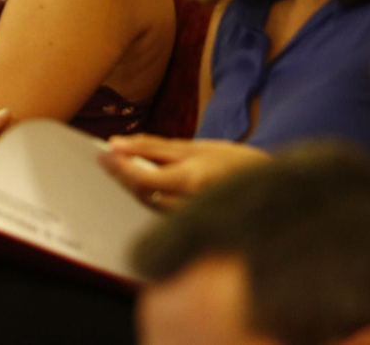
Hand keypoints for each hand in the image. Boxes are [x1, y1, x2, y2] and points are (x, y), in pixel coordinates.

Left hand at [99, 134, 269, 210]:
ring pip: (148, 202)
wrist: (266, 186)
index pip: (142, 178)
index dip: (119, 167)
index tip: (103, 153)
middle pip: (141, 193)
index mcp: (191, 180)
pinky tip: (142, 179)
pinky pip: (159, 209)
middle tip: (106, 157)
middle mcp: (189, 204)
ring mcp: (190, 218)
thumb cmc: (230, 161)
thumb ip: (152, 147)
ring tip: (121, 164)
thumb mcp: (193, 146)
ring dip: (132, 184)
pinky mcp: (190, 224)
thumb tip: (115, 144)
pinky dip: (147, 193)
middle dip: (121, 175)